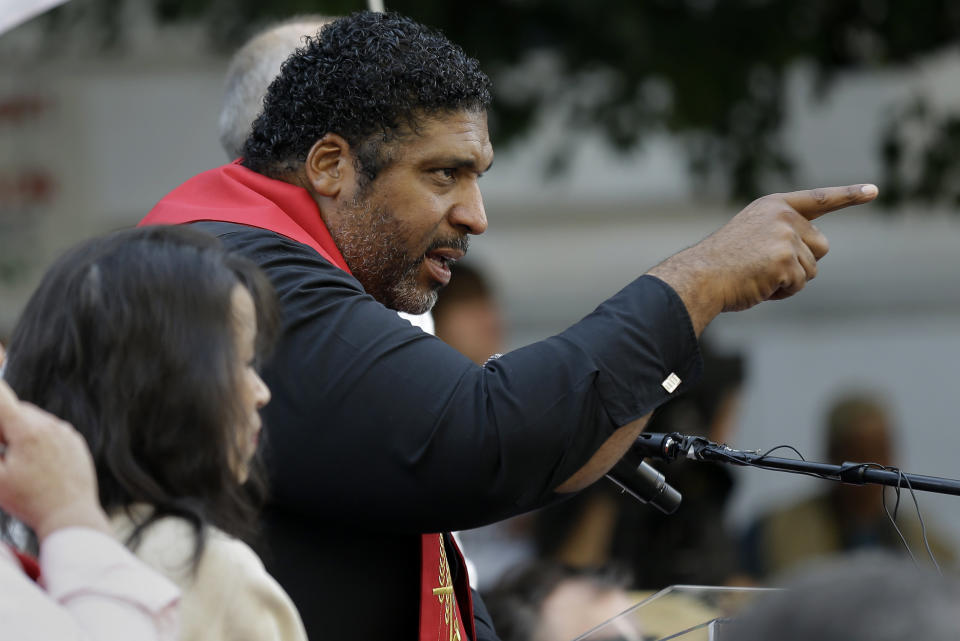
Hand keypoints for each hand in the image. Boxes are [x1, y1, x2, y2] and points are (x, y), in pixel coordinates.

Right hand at [0, 380, 109, 540]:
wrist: (70, 516)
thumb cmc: (29, 500)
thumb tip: (0, 440)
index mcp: (28, 431)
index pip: (2, 400)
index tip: (2, 437)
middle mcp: (51, 426)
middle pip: (19, 411)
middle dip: (4, 424)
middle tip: (2, 448)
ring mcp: (67, 434)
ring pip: (36, 421)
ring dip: (22, 431)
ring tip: (18, 460)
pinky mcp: (76, 444)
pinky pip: (53, 432)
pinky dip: (40, 439)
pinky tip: (36, 464)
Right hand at [647, 184, 877, 334]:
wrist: (699, 276)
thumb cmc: (720, 264)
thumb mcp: (752, 238)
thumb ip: (782, 238)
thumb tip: (810, 262)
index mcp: (773, 206)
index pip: (819, 199)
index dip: (849, 195)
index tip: (874, 191)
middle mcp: (784, 216)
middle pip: (821, 247)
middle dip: (801, 263)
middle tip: (765, 267)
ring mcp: (786, 237)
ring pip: (811, 270)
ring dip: (788, 281)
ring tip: (756, 276)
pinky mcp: (786, 260)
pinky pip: (798, 284)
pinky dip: (781, 292)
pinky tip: (758, 285)